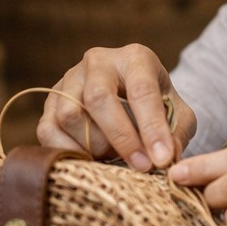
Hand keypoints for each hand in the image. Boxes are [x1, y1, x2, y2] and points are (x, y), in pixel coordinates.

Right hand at [36, 44, 194, 170]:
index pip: (141, 89)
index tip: (162, 159)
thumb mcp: (178, 115)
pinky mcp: (49, 102)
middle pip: (98, 98)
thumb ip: (177, 133)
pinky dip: (69, 152)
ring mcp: (69, 80)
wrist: (128, 97)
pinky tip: (91, 161)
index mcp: (135, 58)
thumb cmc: (158, 105)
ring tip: (116, 158)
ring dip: (95, 146)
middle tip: (141, 166)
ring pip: (70, 115)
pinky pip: (48, 130)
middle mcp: (98, 62)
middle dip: (120, 137)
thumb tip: (167, 157)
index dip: (151, 127)